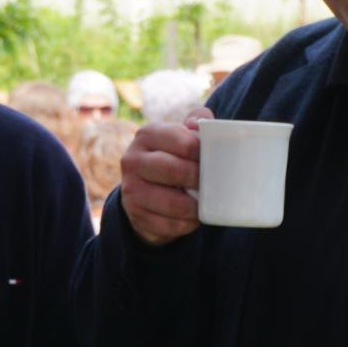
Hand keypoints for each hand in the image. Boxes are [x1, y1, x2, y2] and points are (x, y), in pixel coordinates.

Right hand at [117, 114, 207, 247]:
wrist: (145, 191)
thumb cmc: (173, 158)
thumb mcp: (182, 135)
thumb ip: (197, 121)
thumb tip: (201, 125)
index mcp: (147, 135)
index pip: (183, 142)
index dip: (204, 153)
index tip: (216, 160)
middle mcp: (133, 160)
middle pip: (176, 171)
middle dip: (199, 180)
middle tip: (215, 184)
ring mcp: (130, 189)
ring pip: (173, 203)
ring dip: (195, 207)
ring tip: (206, 203)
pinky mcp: (135, 215)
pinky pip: (169, 225)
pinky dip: (187, 224)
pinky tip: (193, 218)